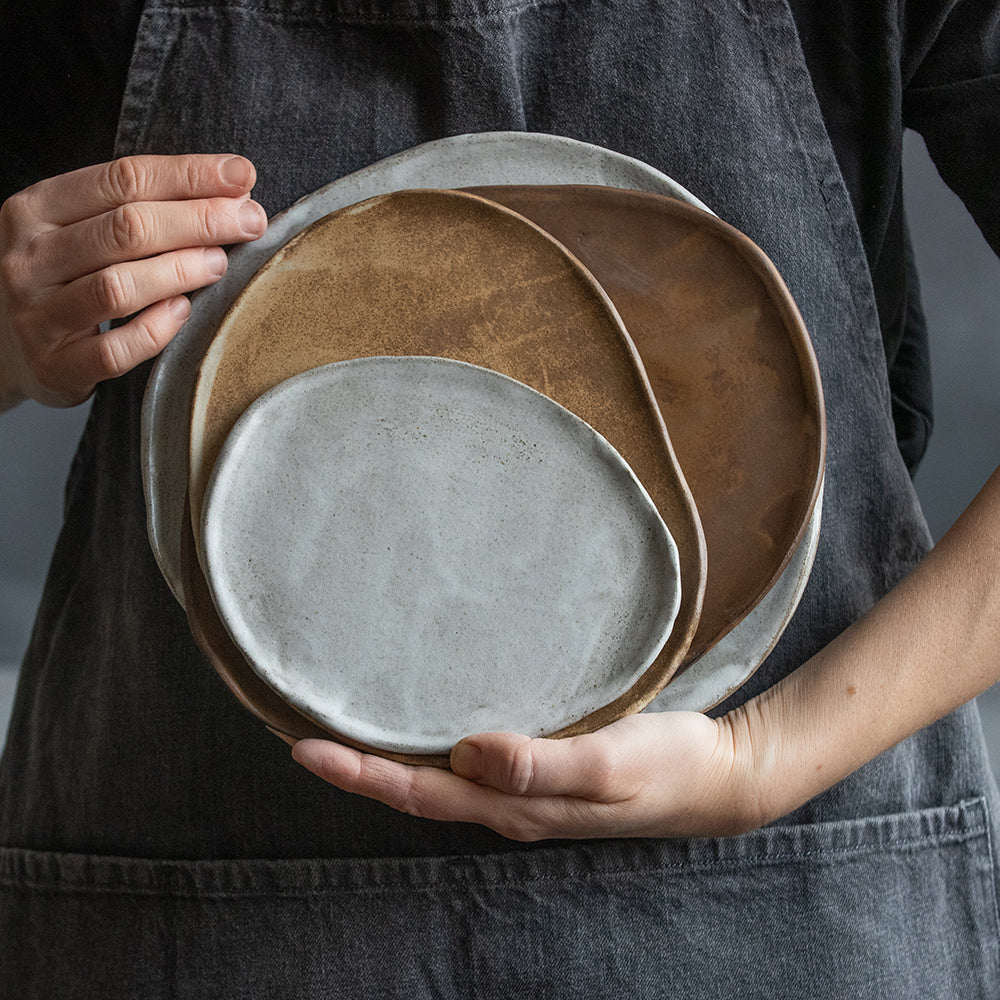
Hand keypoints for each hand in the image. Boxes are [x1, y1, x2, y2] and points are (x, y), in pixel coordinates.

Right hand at [0, 153, 266, 409]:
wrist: (2, 347)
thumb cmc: (63, 279)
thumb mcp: (80, 229)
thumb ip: (140, 208)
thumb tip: (235, 190)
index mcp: (37, 209)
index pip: (122, 178)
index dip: (189, 175)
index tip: (242, 176)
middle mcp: (29, 258)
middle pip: (126, 228)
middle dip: (199, 220)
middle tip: (249, 221)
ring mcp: (38, 315)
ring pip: (119, 287)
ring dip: (181, 271)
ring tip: (221, 264)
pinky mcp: (56, 366)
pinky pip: (115, 350)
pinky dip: (157, 329)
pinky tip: (184, 313)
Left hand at [292, 711, 762, 840]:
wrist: (714, 778)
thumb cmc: (665, 768)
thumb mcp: (609, 765)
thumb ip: (542, 764)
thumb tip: (468, 754)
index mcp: (515, 806)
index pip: (420, 792)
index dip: (361, 774)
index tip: (305, 748)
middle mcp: (509, 802)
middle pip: (418, 789)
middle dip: (360, 768)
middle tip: (305, 733)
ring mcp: (525, 788)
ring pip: (441, 777)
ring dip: (390, 758)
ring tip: (350, 725)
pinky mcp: (543, 765)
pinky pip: (473, 760)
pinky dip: (435, 743)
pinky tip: (430, 719)